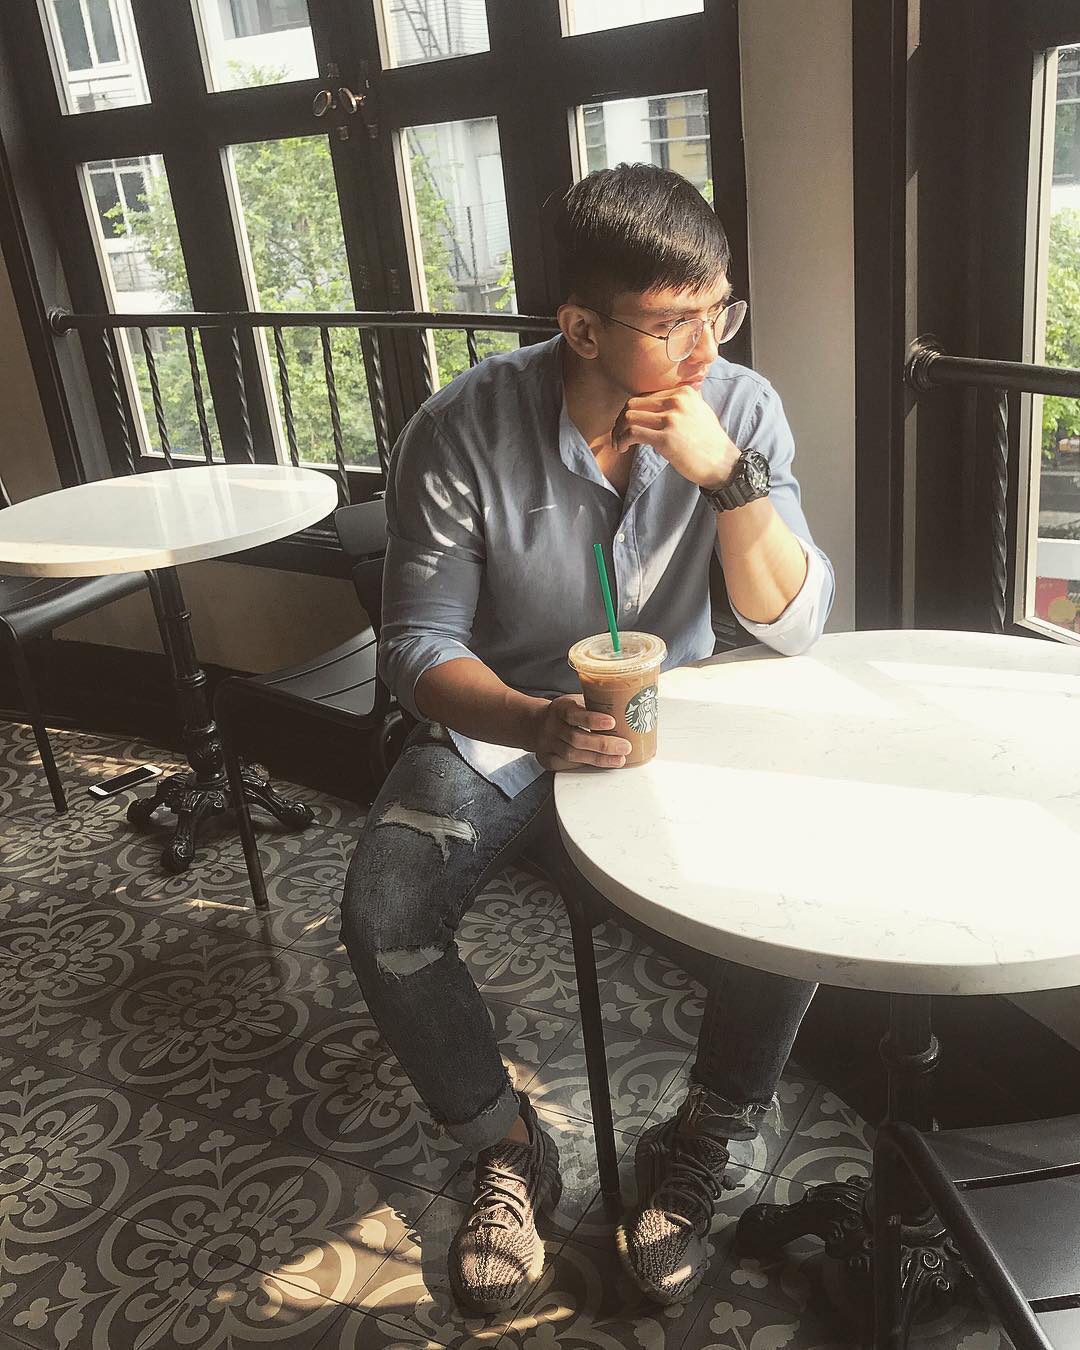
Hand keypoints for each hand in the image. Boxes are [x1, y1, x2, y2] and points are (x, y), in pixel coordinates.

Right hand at [532, 694, 631, 771]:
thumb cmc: (565, 712)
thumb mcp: (576, 701)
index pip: (574, 713)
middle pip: (576, 739)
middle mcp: (552, 726)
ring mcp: (547, 744)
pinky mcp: (547, 759)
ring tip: (618, 759)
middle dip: (603, 745)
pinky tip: (601, 764)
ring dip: (598, 759)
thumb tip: (631, 707)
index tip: (611, 722)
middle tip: (624, 747)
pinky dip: (585, 766)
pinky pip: (566, 766)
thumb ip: (595, 705)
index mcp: (560, 708)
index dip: (592, 719)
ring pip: (572, 755)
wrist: (535, 723)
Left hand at [612, 384, 740, 488]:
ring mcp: (671, 419)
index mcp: (683, 392)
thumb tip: (658, 402)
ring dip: (618, 431)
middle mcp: (677, 401)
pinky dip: (622, 440)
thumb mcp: (700, 412)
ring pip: (629, 416)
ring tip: (619, 444)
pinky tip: (623, 448)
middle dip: (620, 420)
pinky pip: (633, 433)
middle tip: (618, 435)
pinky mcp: (666, 438)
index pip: (645, 396)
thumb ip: (682, 403)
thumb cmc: (709, 442)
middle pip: (633, 403)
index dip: (631, 410)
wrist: (723, 464)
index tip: (627, 425)